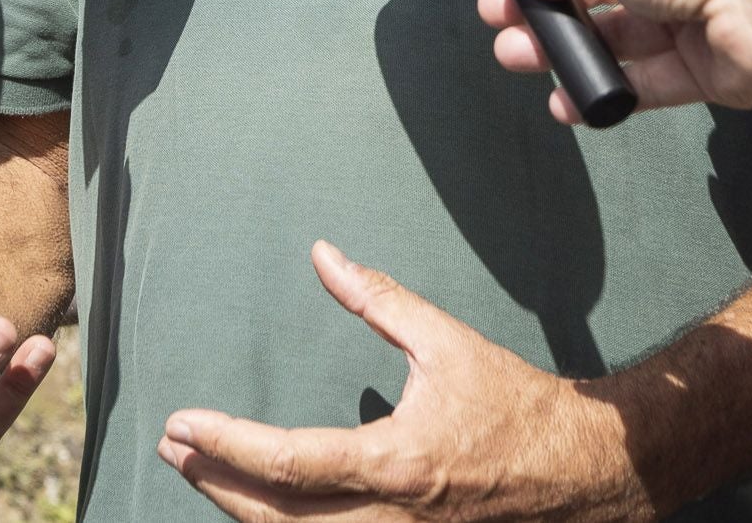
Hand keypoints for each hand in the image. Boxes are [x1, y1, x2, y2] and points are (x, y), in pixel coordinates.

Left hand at [155, 242, 644, 522]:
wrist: (578, 470)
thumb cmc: (516, 405)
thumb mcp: (444, 342)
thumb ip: (378, 298)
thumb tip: (325, 255)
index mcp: (395, 460)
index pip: (287, 461)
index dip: (225, 442)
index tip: (182, 422)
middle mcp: (388, 515)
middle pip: (275, 518)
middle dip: (215, 483)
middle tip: (172, 447)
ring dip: (240, 511)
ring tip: (199, 472)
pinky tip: (257, 505)